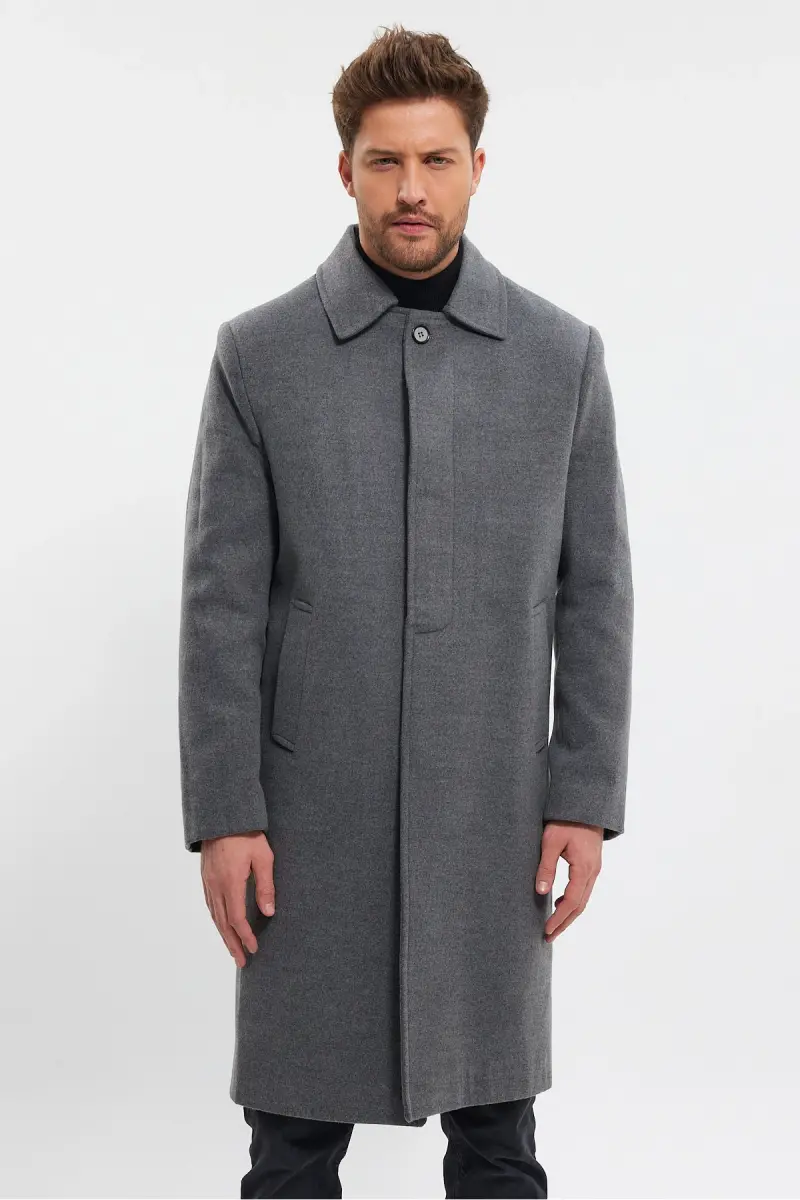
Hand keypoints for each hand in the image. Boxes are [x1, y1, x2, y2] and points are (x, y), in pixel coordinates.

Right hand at [200, 831, 275, 966]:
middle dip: (233, 944)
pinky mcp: (205, 877)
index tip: (254, 949)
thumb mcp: (263, 857)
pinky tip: (222, 926)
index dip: (245, 936)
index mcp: (230, 883)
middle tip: (242, 962)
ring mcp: (208, 882)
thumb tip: (269, 913)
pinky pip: (210, 905)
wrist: (222, 815)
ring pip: (214, 916)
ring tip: (233, 950)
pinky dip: (216, 920)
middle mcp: (215, 886)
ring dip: (223, 936)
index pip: (237, 919)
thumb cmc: (247, 834)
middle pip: (223, 923)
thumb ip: (265, 886)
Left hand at [535, 821, 602, 942]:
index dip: (559, 919)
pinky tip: (559, 902)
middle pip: (580, 906)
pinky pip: (584, 889)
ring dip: (569, 913)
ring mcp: (594, 868)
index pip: (572, 902)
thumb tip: (540, 892)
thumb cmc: (566, 820)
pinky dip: (573, 900)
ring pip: (583, 899)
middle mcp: (592, 871)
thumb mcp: (551, 841)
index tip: (546, 931)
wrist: (586, 804)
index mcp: (584, 868)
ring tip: (553, 925)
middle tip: (548, 937)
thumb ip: (546, 866)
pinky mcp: (591, 864)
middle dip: (564, 923)